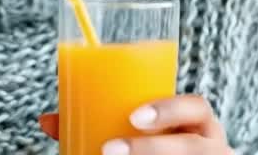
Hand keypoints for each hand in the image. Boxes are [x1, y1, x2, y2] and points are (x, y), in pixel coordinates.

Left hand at [39, 94, 232, 153]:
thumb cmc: (158, 145)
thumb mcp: (140, 132)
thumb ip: (102, 123)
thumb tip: (46, 121)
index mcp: (198, 123)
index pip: (195, 106)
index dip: (169, 109)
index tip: (134, 116)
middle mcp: (210, 145)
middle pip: (193, 146)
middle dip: (152, 148)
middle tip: (110, 150)